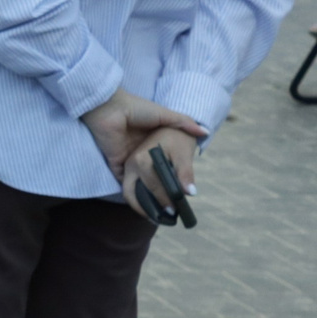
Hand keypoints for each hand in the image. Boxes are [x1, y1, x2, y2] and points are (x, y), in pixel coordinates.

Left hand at [79, 89, 207, 219]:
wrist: (111, 110)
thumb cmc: (138, 109)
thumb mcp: (166, 115)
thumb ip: (184, 123)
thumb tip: (204, 132)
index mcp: (153, 141)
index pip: (167, 161)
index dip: (177, 173)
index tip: (188, 187)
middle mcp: (142, 153)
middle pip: (155, 175)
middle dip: (165, 189)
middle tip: (176, 203)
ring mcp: (129, 160)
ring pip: (142, 182)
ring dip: (151, 194)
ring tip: (164, 208)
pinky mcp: (118, 164)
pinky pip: (126, 183)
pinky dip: (134, 194)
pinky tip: (147, 204)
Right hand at [122, 126, 199, 220]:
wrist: (171, 126)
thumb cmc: (179, 138)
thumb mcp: (184, 154)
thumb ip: (185, 174)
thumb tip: (189, 194)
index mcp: (143, 159)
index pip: (152, 185)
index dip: (164, 200)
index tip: (174, 211)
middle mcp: (131, 164)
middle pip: (132, 193)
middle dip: (145, 209)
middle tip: (162, 220)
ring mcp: (128, 166)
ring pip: (128, 192)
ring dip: (139, 206)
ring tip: (156, 217)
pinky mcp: (130, 169)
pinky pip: (130, 187)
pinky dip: (138, 199)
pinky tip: (152, 206)